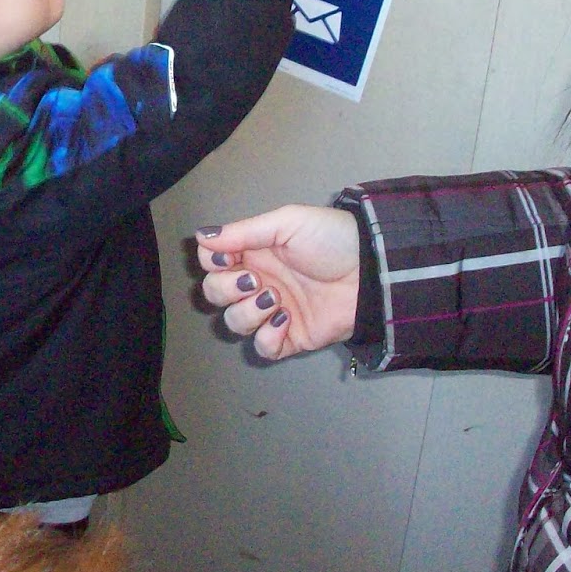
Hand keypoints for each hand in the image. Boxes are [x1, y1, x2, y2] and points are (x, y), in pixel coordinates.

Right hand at [195, 205, 360, 359]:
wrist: (371, 270)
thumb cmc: (332, 239)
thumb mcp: (287, 223)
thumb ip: (243, 231)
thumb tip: (199, 235)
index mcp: (252, 253)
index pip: (210, 262)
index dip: (211, 262)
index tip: (229, 257)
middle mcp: (257, 283)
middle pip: (214, 294)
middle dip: (227, 288)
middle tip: (255, 279)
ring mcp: (272, 312)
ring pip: (234, 323)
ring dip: (248, 311)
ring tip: (276, 298)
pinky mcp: (290, 338)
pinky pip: (262, 348)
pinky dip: (266, 337)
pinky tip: (285, 319)